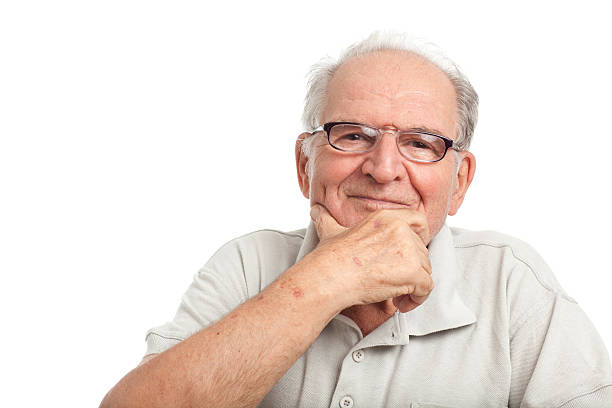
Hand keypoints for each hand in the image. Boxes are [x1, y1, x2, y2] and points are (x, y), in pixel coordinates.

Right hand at [308, 204, 433, 312]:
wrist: (328, 278)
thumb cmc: (328, 258)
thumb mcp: (329, 231)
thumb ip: (327, 220)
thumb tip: (315, 211)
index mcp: (386, 217)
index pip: (419, 221)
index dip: (420, 238)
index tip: (409, 255)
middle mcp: (400, 229)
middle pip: (422, 251)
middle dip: (411, 269)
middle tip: (393, 282)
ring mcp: (408, 250)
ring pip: (425, 270)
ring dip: (413, 286)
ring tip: (393, 295)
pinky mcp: (413, 272)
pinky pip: (426, 288)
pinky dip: (416, 300)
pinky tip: (399, 304)